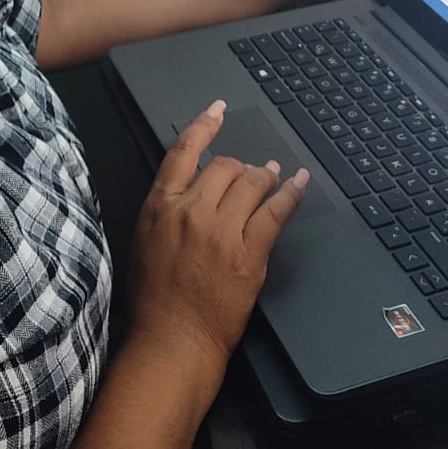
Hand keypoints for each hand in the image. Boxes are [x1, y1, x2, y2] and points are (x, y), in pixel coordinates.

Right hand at [126, 103, 307, 374]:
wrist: (174, 339)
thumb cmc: (155, 295)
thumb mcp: (147, 239)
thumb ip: (168, 207)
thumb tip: (197, 186)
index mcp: (160, 205)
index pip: (183, 151)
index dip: (204, 125)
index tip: (219, 109)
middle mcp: (191, 210)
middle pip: (225, 166)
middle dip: (240, 167)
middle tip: (249, 175)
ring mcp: (222, 231)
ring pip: (252, 183)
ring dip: (265, 176)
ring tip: (273, 176)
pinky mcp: (249, 253)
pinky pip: (276, 212)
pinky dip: (291, 193)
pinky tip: (299, 182)